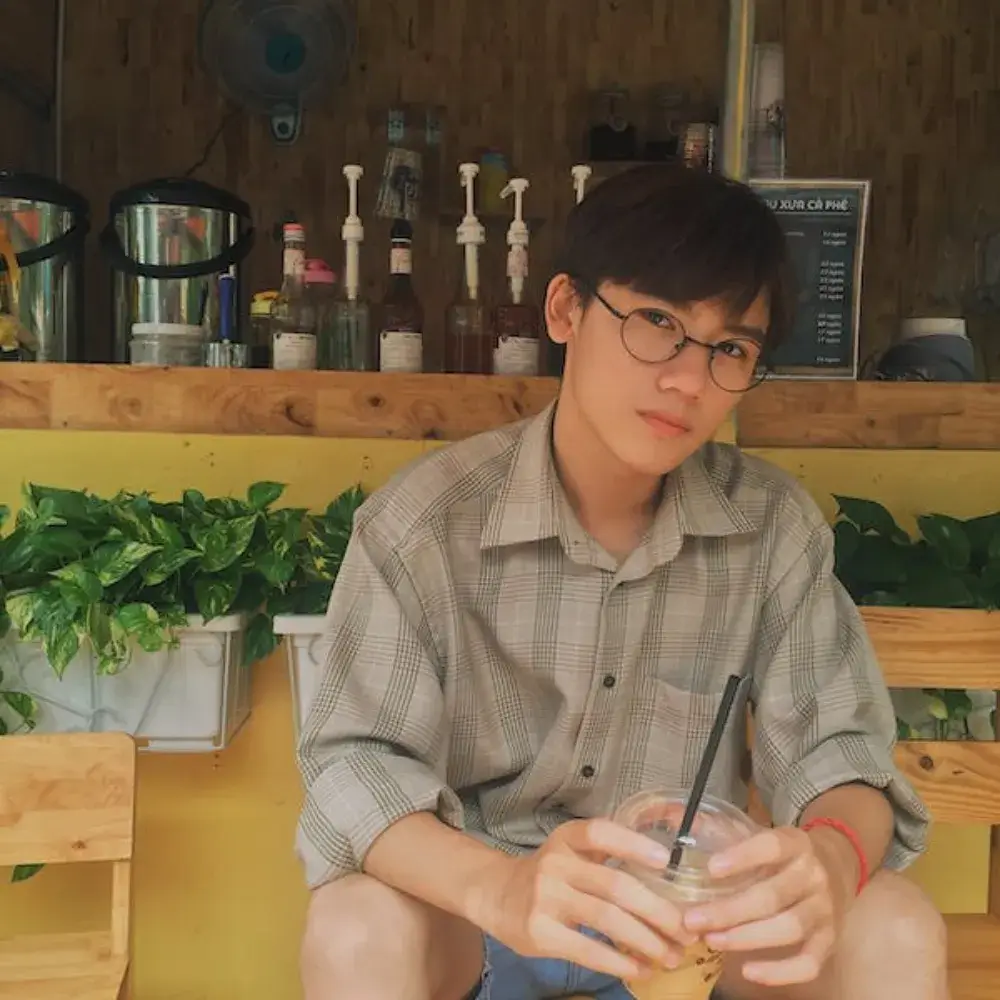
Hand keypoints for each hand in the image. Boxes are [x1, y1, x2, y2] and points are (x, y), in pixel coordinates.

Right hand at [476, 818, 697, 980]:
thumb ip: (606, 856)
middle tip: (686, 930)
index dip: (633, 844)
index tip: (666, 861)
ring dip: (646, 940)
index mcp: (567, 839)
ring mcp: (546, 898)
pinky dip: (618, 962)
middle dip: (657, 911)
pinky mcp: (540, 932)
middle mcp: (556, 864)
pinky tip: (640, 969)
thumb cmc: (547, 874)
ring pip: (607, 919)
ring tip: (671, 956)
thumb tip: (665, 877)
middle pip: (615, 885)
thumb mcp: (570, 852)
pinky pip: (587, 949)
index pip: (601, 833)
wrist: (495, 894)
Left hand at [682, 825, 851, 986]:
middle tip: (693, 920)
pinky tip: (748, 971)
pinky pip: (810, 962)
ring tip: (712, 940)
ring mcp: (824, 909)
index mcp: (795, 843)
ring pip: (789, 928)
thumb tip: (673, 818)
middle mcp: (813, 876)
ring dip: (747, 938)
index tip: (711, 868)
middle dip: (729, 911)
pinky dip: (781, 972)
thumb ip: (721, 830)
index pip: (771, 846)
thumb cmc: (783, 854)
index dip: (742, 856)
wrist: (837, 866)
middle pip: (773, 896)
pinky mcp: (830, 940)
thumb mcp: (760, 834)